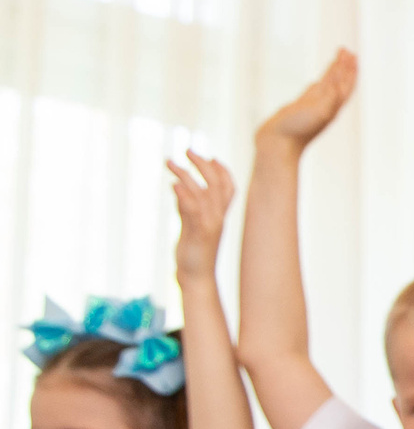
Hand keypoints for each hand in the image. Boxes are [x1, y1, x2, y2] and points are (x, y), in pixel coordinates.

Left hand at [168, 151, 235, 281]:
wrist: (197, 278)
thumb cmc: (194, 254)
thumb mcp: (192, 226)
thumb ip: (188, 207)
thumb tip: (179, 189)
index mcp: (219, 216)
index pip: (228, 188)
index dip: (222, 171)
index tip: (211, 157)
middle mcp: (218, 218)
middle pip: (217, 184)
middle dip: (203, 165)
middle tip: (187, 150)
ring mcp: (209, 225)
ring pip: (203, 193)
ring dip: (187, 174)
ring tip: (170, 162)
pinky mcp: (198, 233)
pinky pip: (193, 210)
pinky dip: (185, 195)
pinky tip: (174, 184)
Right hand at [256, 50, 356, 150]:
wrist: (278, 145)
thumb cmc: (298, 130)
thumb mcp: (319, 111)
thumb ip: (329, 97)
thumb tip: (337, 82)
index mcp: (333, 105)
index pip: (345, 83)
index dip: (350, 70)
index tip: (353, 54)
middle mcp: (325, 105)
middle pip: (339, 82)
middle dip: (344, 67)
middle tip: (346, 50)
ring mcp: (311, 107)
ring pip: (326, 86)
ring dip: (332, 73)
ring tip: (336, 60)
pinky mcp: (298, 110)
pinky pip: (311, 95)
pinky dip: (317, 86)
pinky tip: (317, 84)